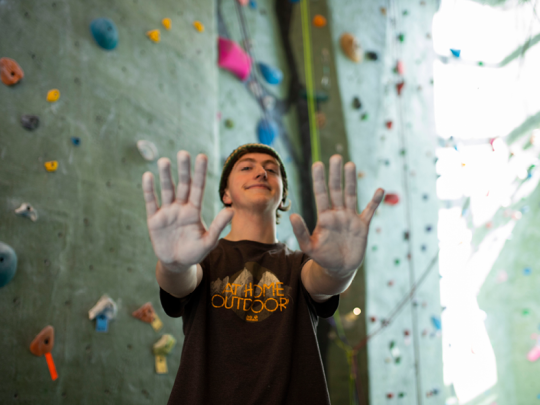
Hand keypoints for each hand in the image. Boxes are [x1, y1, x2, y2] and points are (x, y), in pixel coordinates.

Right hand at [142, 151, 233, 268]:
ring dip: (165, 176)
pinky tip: (148, 176)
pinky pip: (151, 201)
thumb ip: (218, 226)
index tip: (202, 156)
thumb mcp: (209, 241)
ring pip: (167, 190)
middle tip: (183, 153)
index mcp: (194, 211)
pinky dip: (149, 189)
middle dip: (184, 170)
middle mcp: (181, 207)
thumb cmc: (195, 252)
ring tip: (164, 161)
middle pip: (183, 185)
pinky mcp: (154, 219)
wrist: (177, 264)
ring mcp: (167, 212)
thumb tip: (231, 211)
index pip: (198, 188)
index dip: (200, 173)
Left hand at [290, 155, 383, 273]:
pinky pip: (369, 211)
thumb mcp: (309, 246)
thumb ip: (300, 232)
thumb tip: (292, 215)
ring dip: (351, 181)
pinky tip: (380, 189)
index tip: (318, 164)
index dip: (319, 179)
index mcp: (324, 217)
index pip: (321, 194)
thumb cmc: (322, 257)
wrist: (338, 269)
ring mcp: (350, 218)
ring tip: (350, 165)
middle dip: (335, 174)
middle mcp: (337, 213)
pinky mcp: (362, 226)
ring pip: (351, 195)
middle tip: (336, 157)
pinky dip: (374, 202)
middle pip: (336, 190)